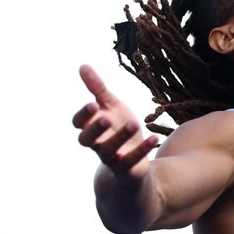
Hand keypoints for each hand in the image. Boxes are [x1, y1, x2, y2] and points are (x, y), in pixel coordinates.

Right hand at [72, 65, 159, 179]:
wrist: (132, 158)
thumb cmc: (117, 127)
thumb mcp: (110, 106)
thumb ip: (97, 88)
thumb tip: (83, 65)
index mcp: (90, 128)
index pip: (79, 123)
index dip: (84, 116)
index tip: (93, 104)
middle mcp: (97, 144)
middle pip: (87, 140)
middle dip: (95, 129)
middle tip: (106, 119)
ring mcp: (111, 157)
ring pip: (110, 150)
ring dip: (121, 137)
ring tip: (134, 123)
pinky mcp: (127, 168)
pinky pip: (133, 160)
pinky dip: (143, 149)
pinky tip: (154, 137)